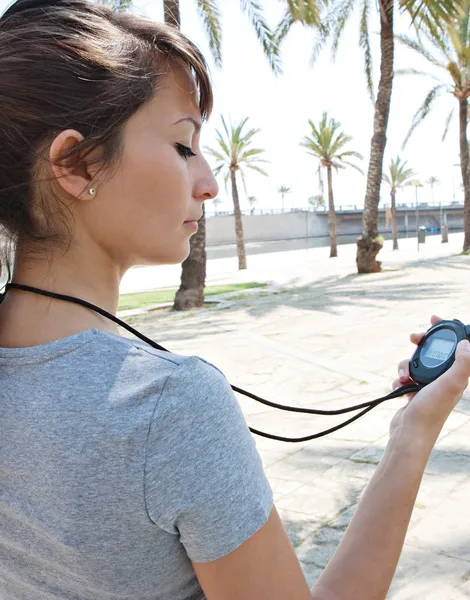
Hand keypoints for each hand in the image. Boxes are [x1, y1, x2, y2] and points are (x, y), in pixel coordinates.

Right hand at [389, 315, 469, 443]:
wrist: (410, 434)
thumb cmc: (431, 411)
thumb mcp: (450, 383)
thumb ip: (462, 363)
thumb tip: (466, 343)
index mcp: (456, 376)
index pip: (456, 347)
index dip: (447, 331)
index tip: (434, 318)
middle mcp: (444, 380)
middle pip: (433, 352)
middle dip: (421, 344)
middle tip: (413, 337)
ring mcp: (428, 387)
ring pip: (415, 363)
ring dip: (406, 366)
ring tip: (403, 377)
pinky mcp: (414, 393)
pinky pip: (404, 378)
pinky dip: (399, 380)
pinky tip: (399, 387)